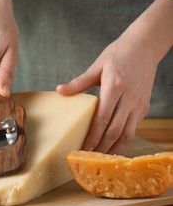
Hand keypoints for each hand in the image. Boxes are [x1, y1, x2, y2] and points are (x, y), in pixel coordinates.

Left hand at [56, 0, 172, 153]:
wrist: (145, 46)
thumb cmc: (118, 54)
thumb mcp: (97, 66)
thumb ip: (79, 82)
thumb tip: (60, 90)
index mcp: (114, 87)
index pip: (102, 118)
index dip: (93, 136)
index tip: (83, 148)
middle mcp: (129, 98)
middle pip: (115, 130)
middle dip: (101, 147)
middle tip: (88, 158)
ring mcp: (139, 104)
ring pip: (127, 133)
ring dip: (113, 148)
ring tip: (100, 158)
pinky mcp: (144, 107)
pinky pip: (133, 128)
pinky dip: (123, 140)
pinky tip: (112, 146)